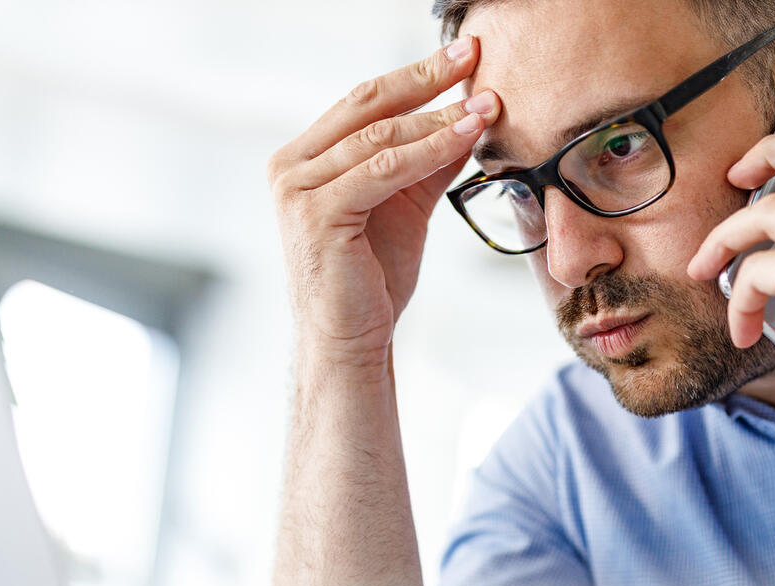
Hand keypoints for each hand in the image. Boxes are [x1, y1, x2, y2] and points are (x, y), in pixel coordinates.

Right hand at [267, 37, 499, 375]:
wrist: (349, 343)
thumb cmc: (370, 283)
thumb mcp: (404, 207)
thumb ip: (427, 162)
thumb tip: (469, 115)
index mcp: (302, 159)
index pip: (362, 102)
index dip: (414, 76)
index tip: (462, 56)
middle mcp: (289, 167)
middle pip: (367, 105)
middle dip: (426, 77)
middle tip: (473, 53)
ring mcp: (297, 190)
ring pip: (379, 137)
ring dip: (439, 117)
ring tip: (485, 105)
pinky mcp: (317, 215)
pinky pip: (384, 169)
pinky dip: (430, 149)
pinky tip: (466, 135)